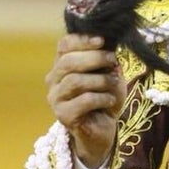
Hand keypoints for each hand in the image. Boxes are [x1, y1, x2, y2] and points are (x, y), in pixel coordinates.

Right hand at [45, 34, 125, 168]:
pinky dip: (101, 98)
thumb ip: (107, 61)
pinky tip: (110, 101)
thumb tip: (109, 47)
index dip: (82, 40)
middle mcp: (54, 80)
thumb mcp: (110, 75)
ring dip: (100, 80)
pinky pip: (83, 100)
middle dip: (94, 58)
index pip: (64, 45)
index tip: (102, 40)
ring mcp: (56, 98)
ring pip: (75, 81)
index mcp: (63, 65)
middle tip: (112, 60)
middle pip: (68, 62)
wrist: (104, 129)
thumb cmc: (105, 98)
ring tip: (114, 83)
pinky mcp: (63, 115)